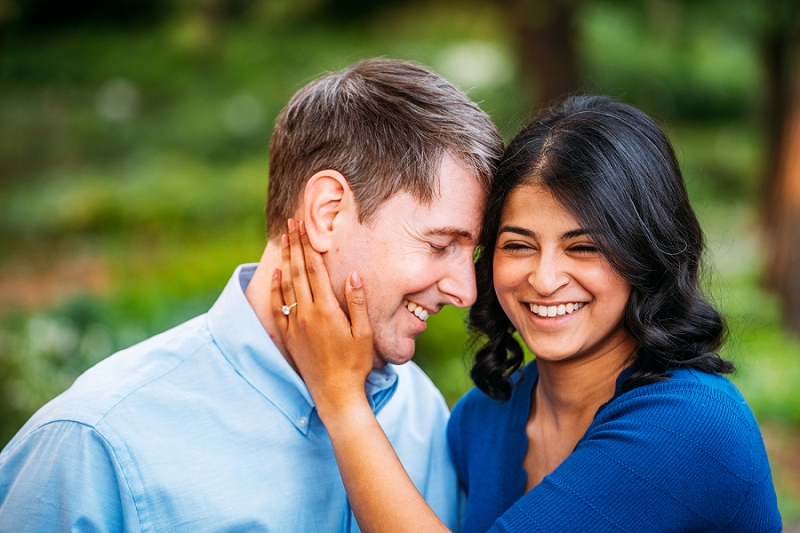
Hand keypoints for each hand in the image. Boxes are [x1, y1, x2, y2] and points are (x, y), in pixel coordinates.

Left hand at [270, 218, 374, 418]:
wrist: (335, 393)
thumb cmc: (355, 364)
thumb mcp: (364, 333)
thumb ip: (357, 302)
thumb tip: (354, 275)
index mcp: (326, 309)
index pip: (313, 269)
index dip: (307, 245)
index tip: (303, 226)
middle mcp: (306, 313)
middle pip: (297, 271)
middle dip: (294, 245)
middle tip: (290, 223)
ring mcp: (295, 324)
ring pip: (286, 285)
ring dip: (284, 260)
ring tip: (284, 241)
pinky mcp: (288, 336)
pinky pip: (277, 306)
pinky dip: (275, 288)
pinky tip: (275, 275)